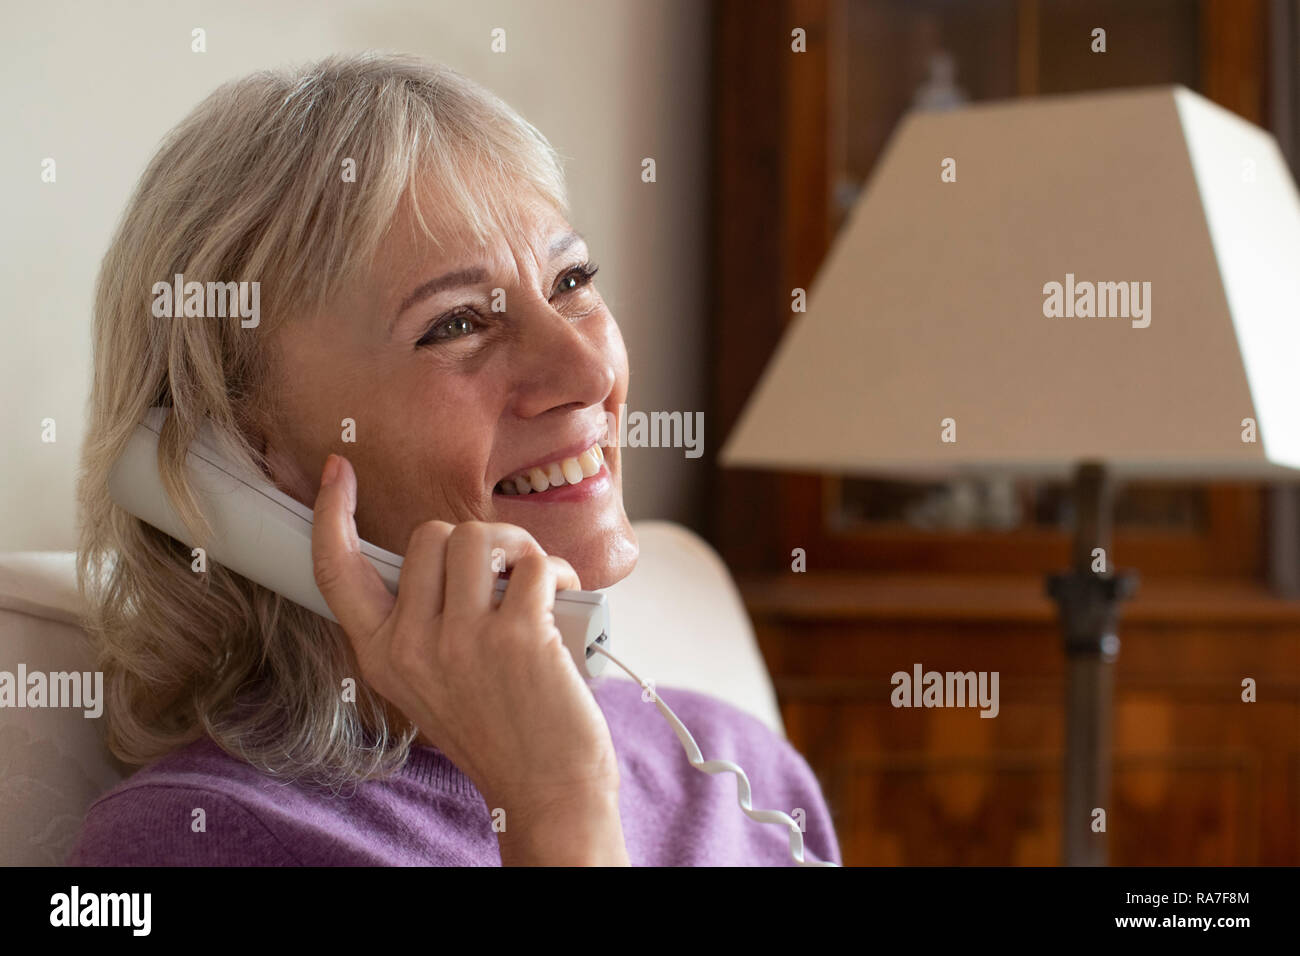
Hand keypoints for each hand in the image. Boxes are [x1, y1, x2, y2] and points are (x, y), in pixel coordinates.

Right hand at [310, 453, 626, 863]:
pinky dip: (558, 571)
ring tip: (536, 583)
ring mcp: (462, 641)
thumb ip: (422, 624)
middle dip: (475, 543)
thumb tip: (448, 556)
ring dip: (516, 548)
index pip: (336, 572)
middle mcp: (411, 646)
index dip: (332, 516)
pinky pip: (533, 563)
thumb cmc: (500, 731)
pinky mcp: (518, 635)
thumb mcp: (432, 681)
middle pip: (428, 537)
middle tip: (505, 576)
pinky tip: (564, 598)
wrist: (547, 790)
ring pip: (478, 539)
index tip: (339, 474)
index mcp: (381, 655)